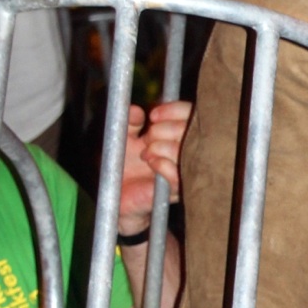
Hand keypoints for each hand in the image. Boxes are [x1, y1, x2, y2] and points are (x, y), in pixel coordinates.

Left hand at [117, 100, 192, 229]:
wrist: (118, 196)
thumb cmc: (124, 166)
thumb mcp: (124, 138)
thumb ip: (130, 122)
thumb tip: (137, 111)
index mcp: (175, 134)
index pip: (188, 114)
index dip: (173, 110)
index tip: (152, 116)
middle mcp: (184, 150)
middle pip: (188, 128)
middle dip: (163, 130)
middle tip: (146, 139)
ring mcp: (183, 170)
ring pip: (184, 149)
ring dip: (161, 147)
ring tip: (146, 154)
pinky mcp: (176, 190)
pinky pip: (178, 174)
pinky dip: (163, 165)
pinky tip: (152, 163)